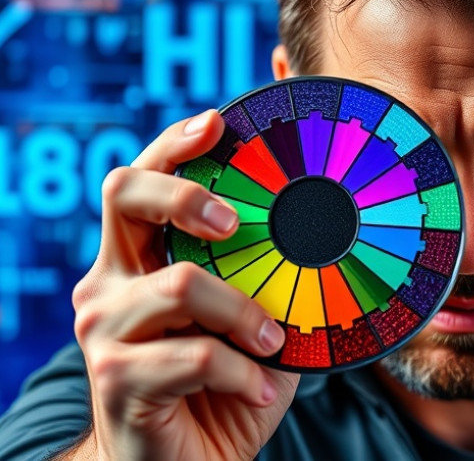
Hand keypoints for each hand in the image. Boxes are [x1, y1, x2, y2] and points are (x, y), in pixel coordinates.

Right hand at [69, 110, 300, 460]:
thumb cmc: (221, 385)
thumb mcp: (251, 320)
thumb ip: (267, 278)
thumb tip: (331, 232)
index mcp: (136, 260)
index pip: (139, 181)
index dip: (174, 145)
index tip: (219, 123)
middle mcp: (107, 283)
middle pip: (124, 195)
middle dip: (186, 192)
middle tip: (235, 220)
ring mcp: (104, 329)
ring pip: (181, 284)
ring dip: (245, 314)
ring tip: (275, 343)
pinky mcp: (117, 378)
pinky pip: (199, 355)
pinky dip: (246, 372)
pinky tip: (261, 389)